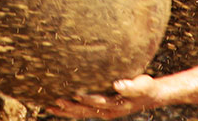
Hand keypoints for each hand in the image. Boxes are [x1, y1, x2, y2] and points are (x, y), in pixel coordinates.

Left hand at [49, 75, 168, 117]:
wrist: (149, 96)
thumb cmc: (145, 88)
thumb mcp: (143, 85)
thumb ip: (131, 86)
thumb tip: (117, 85)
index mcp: (115, 105)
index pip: (97, 102)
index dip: (86, 98)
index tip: (73, 93)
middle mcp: (106, 111)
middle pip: (85, 110)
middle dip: (70, 107)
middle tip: (55, 101)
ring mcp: (101, 112)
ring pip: (80, 113)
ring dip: (66, 111)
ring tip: (49, 107)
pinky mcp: (99, 109)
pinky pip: (81, 111)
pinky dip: (69, 110)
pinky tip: (57, 106)